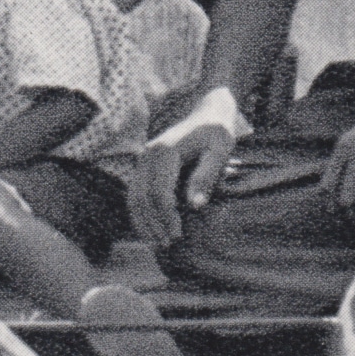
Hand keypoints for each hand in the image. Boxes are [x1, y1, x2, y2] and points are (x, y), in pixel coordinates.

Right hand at [135, 89, 249, 246]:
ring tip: (157, 242)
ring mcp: (142, 159)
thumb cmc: (217, 131)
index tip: (178, 234)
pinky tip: (149, 228)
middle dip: (153, 224)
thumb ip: (207, 176)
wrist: (206, 111)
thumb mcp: (220, 150)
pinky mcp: (143, 165)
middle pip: (143, 198)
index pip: (159, 192)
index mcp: (165, 151)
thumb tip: (194, 206)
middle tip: (167, 244)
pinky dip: (139, 212)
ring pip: (134, 197)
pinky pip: (135, 192)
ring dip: (143, 222)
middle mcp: (147, 155)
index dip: (167, 217)